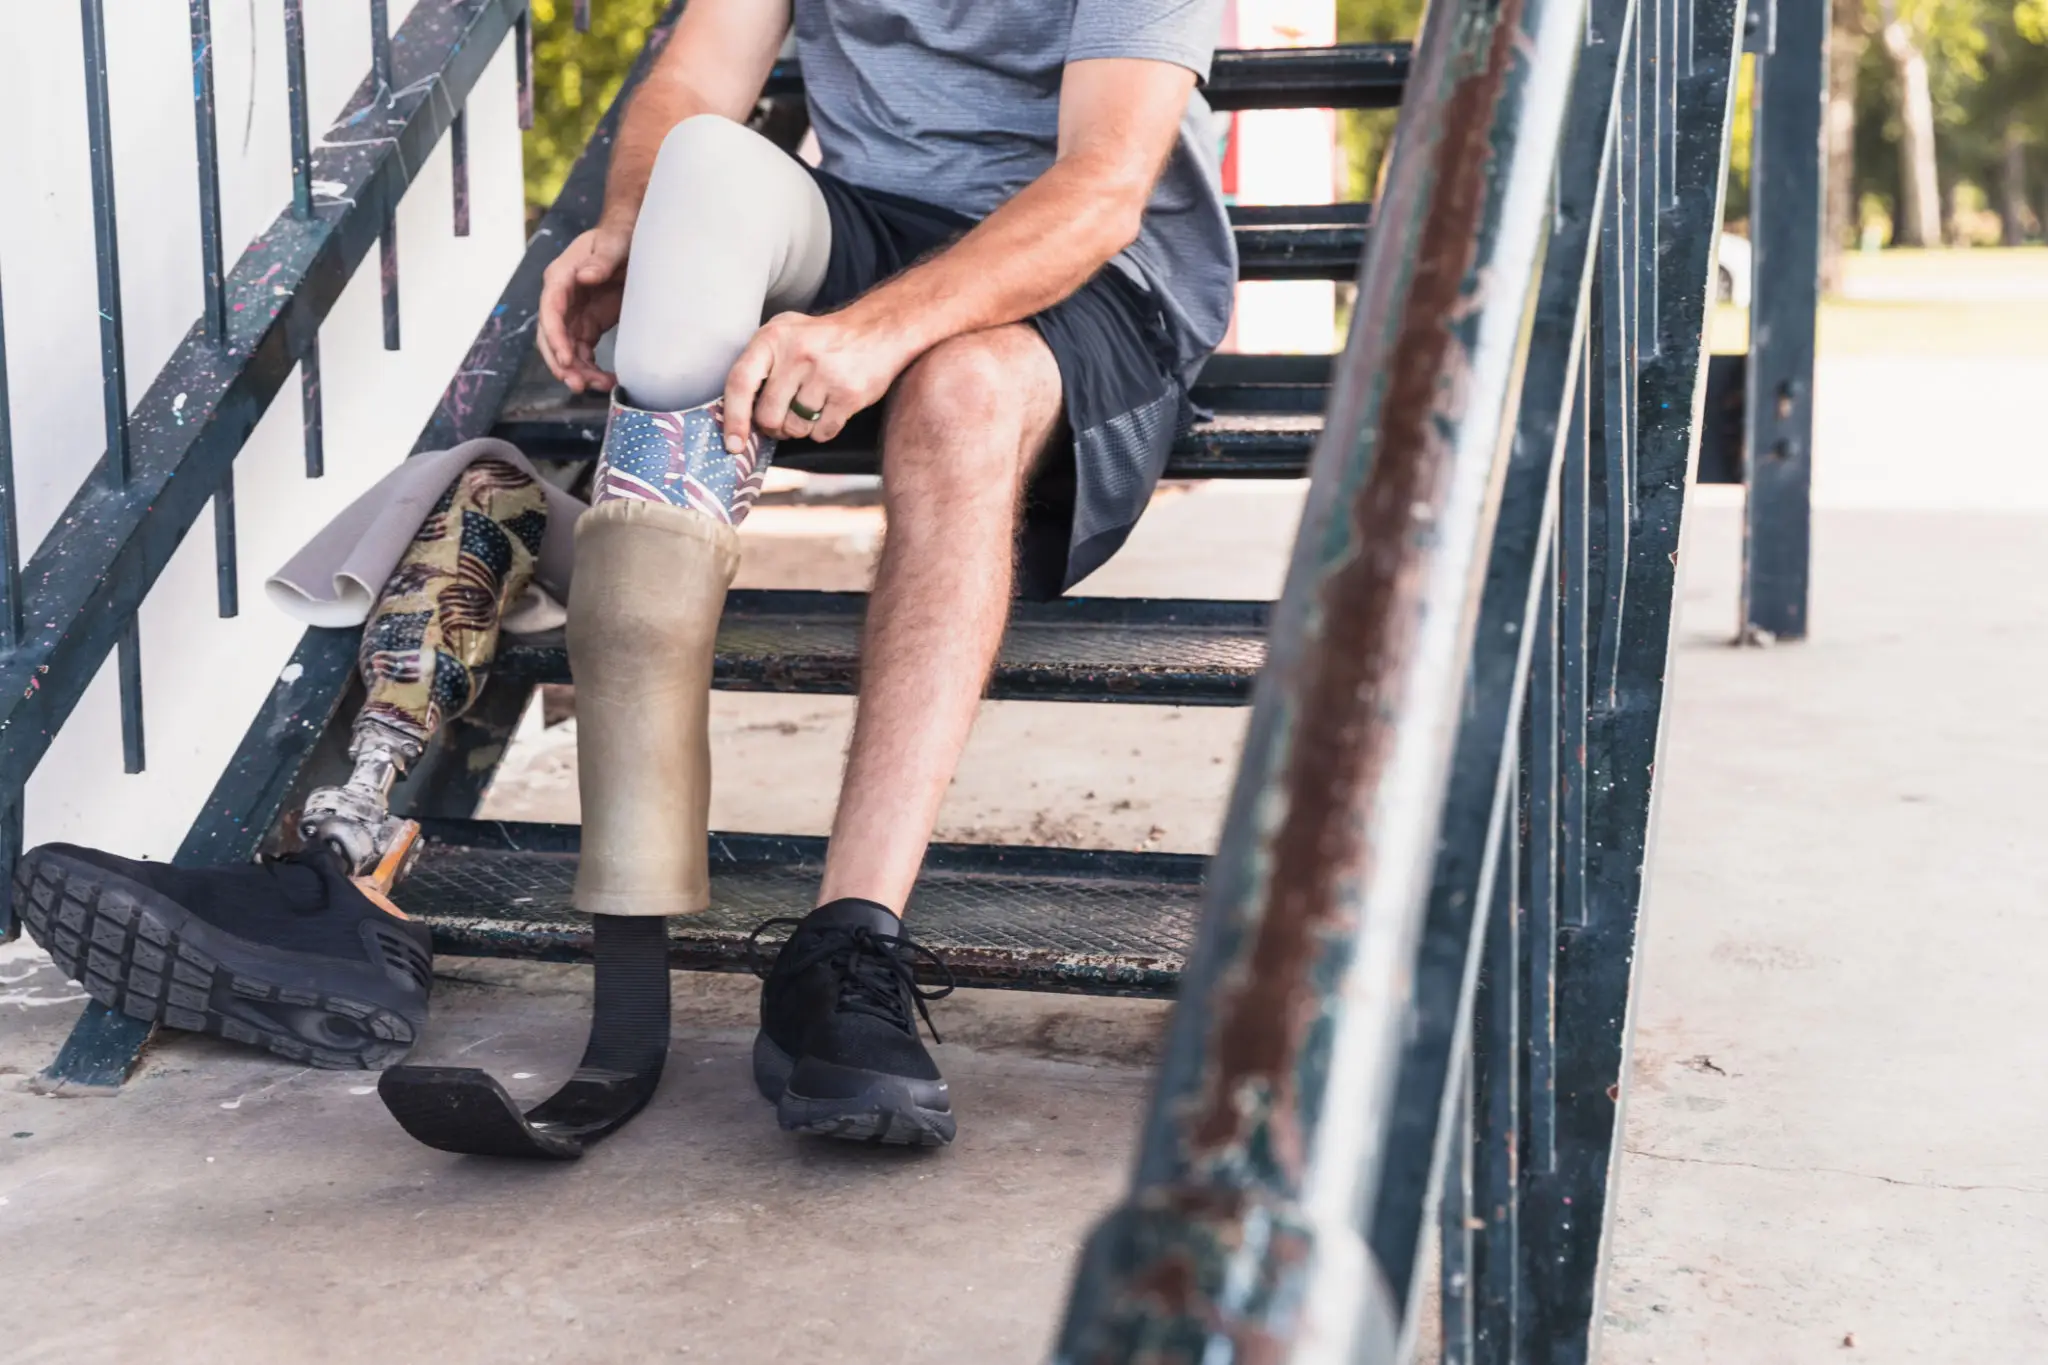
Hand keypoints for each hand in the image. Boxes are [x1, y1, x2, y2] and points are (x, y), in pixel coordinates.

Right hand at [537, 223, 630, 394]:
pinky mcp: (588, 325)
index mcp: (561, 276)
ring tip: (600, 387)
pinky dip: (591, 369)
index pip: (550, 310)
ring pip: (567, 349)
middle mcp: (561, 299)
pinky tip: (606, 381)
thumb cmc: (618, 238)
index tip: (566, 359)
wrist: (628, 240)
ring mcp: (573, 314)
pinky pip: (583, 352)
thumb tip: (585, 276)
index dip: (555, 337)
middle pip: (551, 336)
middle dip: (562, 363)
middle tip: (578, 385)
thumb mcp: (613, 243)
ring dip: (578, 371)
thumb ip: (601, 259)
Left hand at [722, 310, 909, 450]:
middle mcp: (797, 354)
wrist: (879, 330)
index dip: (733, 418)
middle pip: (768, 415)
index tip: (733, 444)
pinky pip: (822, 432)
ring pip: (795, 428)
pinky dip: (822, 430)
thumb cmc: (823, 338)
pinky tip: (829, 410)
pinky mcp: (848, 394)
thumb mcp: (785, 332)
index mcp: (774, 337)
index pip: (740, 382)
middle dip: (773, 426)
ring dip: (799, 428)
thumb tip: (734, 413)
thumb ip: (760, 363)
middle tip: (783, 418)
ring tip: (809, 408)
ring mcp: (825, 374)